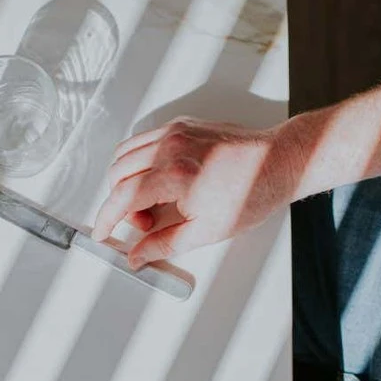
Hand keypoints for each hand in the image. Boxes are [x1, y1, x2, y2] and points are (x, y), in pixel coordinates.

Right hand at [90, 117, 302, 267]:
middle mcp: (170, 147)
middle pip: (118, 173)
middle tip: (146, 223)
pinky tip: (161, 180)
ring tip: (154, 202)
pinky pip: (144, 140)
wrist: (278, 162)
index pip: (122, 197)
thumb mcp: (207, 231)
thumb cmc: (253, 193)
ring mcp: (175, 132)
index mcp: (176, 175)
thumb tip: (138, 255)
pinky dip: (141, 161)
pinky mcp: (181, 125)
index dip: (106, 219)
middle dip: (121, 203)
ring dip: (127, 180)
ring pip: (125, 153)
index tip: (102, 232)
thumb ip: (164, 244)